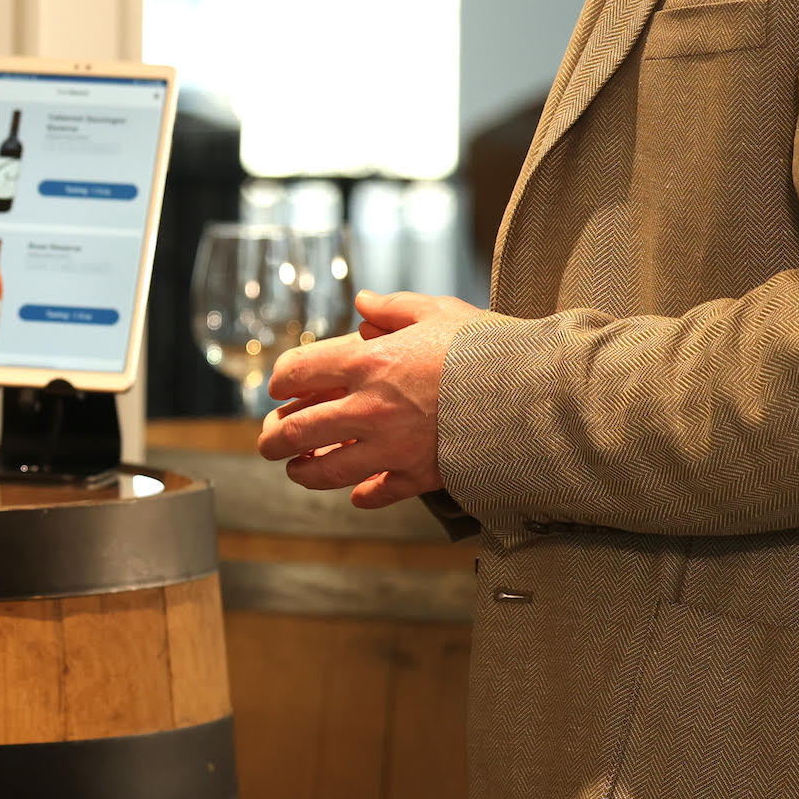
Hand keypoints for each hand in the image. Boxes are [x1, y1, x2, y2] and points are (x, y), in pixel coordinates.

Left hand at [255, 290, 487, 506]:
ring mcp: (390, 447)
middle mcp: (367, 408)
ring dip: (303, 473)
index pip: (297, 372)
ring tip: (296, 471)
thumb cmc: (484, 346)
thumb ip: (393, 307)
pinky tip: (358, 494)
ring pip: (327, 471)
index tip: (279, 386)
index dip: (280, 378)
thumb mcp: (437, 311)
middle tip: (268, 441)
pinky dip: (364, 496)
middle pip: (298, 430)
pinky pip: (379, 494)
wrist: (529, 393)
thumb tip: (363, 302)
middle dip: (274, 438)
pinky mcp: (418, 475)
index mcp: (365, 362)